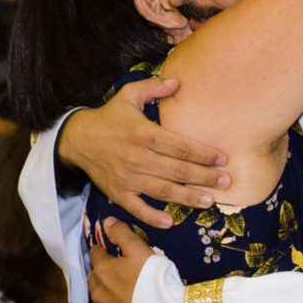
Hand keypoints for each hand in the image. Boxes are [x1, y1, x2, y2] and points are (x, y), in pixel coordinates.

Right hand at [60, 77, 229, 228]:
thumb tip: (177, 81)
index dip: (203, 154)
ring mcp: (127, 178)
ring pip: (163, 191)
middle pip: (177, 170)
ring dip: (188, 197)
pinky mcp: (117, 193)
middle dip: (204, 177)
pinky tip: (170, 221)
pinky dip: (152, 217)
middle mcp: (138, 157)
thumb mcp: (128, 95)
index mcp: (144, 133)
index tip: (223, 159)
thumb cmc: (108, 116)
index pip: (180, 146)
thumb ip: (153, 87)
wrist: (76, 139)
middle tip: (226, 182)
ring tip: (209, 201)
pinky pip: (137, 208)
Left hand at [88, 217, 152, 302]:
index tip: (115, 251)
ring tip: (123, 290)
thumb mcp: (139, 250)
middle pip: (94, 275)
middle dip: (103, 272)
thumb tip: (107, 222)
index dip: (105, 249)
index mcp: (101, 269)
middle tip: (121, 271)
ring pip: (98, 296)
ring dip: (105, 292)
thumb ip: (121, 233)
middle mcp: (96, 290)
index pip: (95, 252)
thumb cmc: (152, 277)